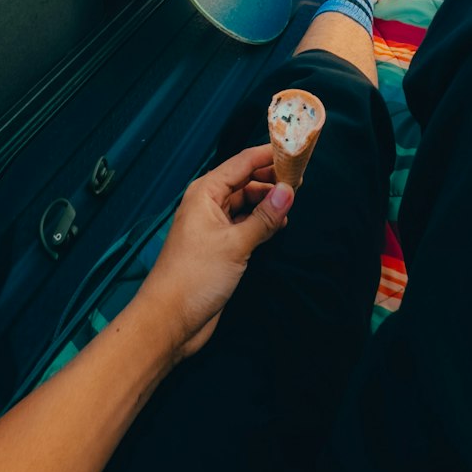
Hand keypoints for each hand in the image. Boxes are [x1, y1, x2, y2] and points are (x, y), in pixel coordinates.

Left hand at [135, 144, 292, 360]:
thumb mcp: (236, 244)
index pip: (242, 162)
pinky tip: (279, 223)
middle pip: (245, 180)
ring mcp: (214, 226)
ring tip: (294, 200)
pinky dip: (261, 221)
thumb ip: (264, 217)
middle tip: (301, 178)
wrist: (170, 320)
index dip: (269, 155)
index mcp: (206, 192)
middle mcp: (209, 204)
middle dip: (271, 178)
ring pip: (246, 203)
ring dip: (268, 201)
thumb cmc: (195, 276)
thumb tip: (289, 191)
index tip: (295, 151)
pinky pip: (245, 224)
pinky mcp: (220, 246)